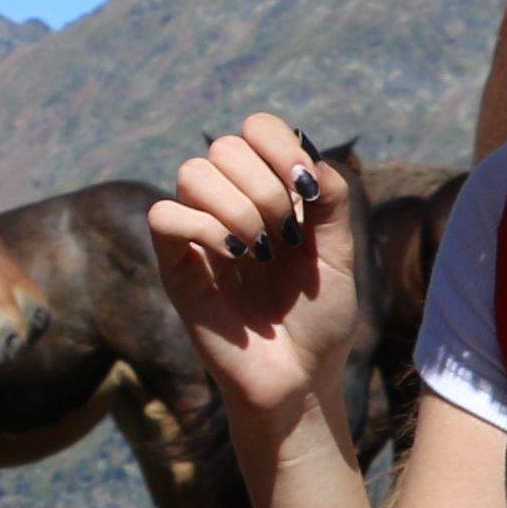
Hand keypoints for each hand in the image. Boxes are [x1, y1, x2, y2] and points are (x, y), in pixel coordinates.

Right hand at [146, 113, 361, 435]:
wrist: (301, 378)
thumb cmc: (321, 318)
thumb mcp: (341, 252)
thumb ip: (333, 199)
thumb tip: (307, 159)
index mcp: (270, 191)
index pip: (256, 128)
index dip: (280, 144)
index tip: (305, 191)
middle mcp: (230, 203)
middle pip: (224, 146)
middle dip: (264, 186)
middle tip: (285, 237)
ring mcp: (200, 233)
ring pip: (193, 173)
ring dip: (236, 207)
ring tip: (260, 250)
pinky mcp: (176, 266)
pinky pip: (165, 216)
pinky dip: (203, 227)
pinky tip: (233, 257)